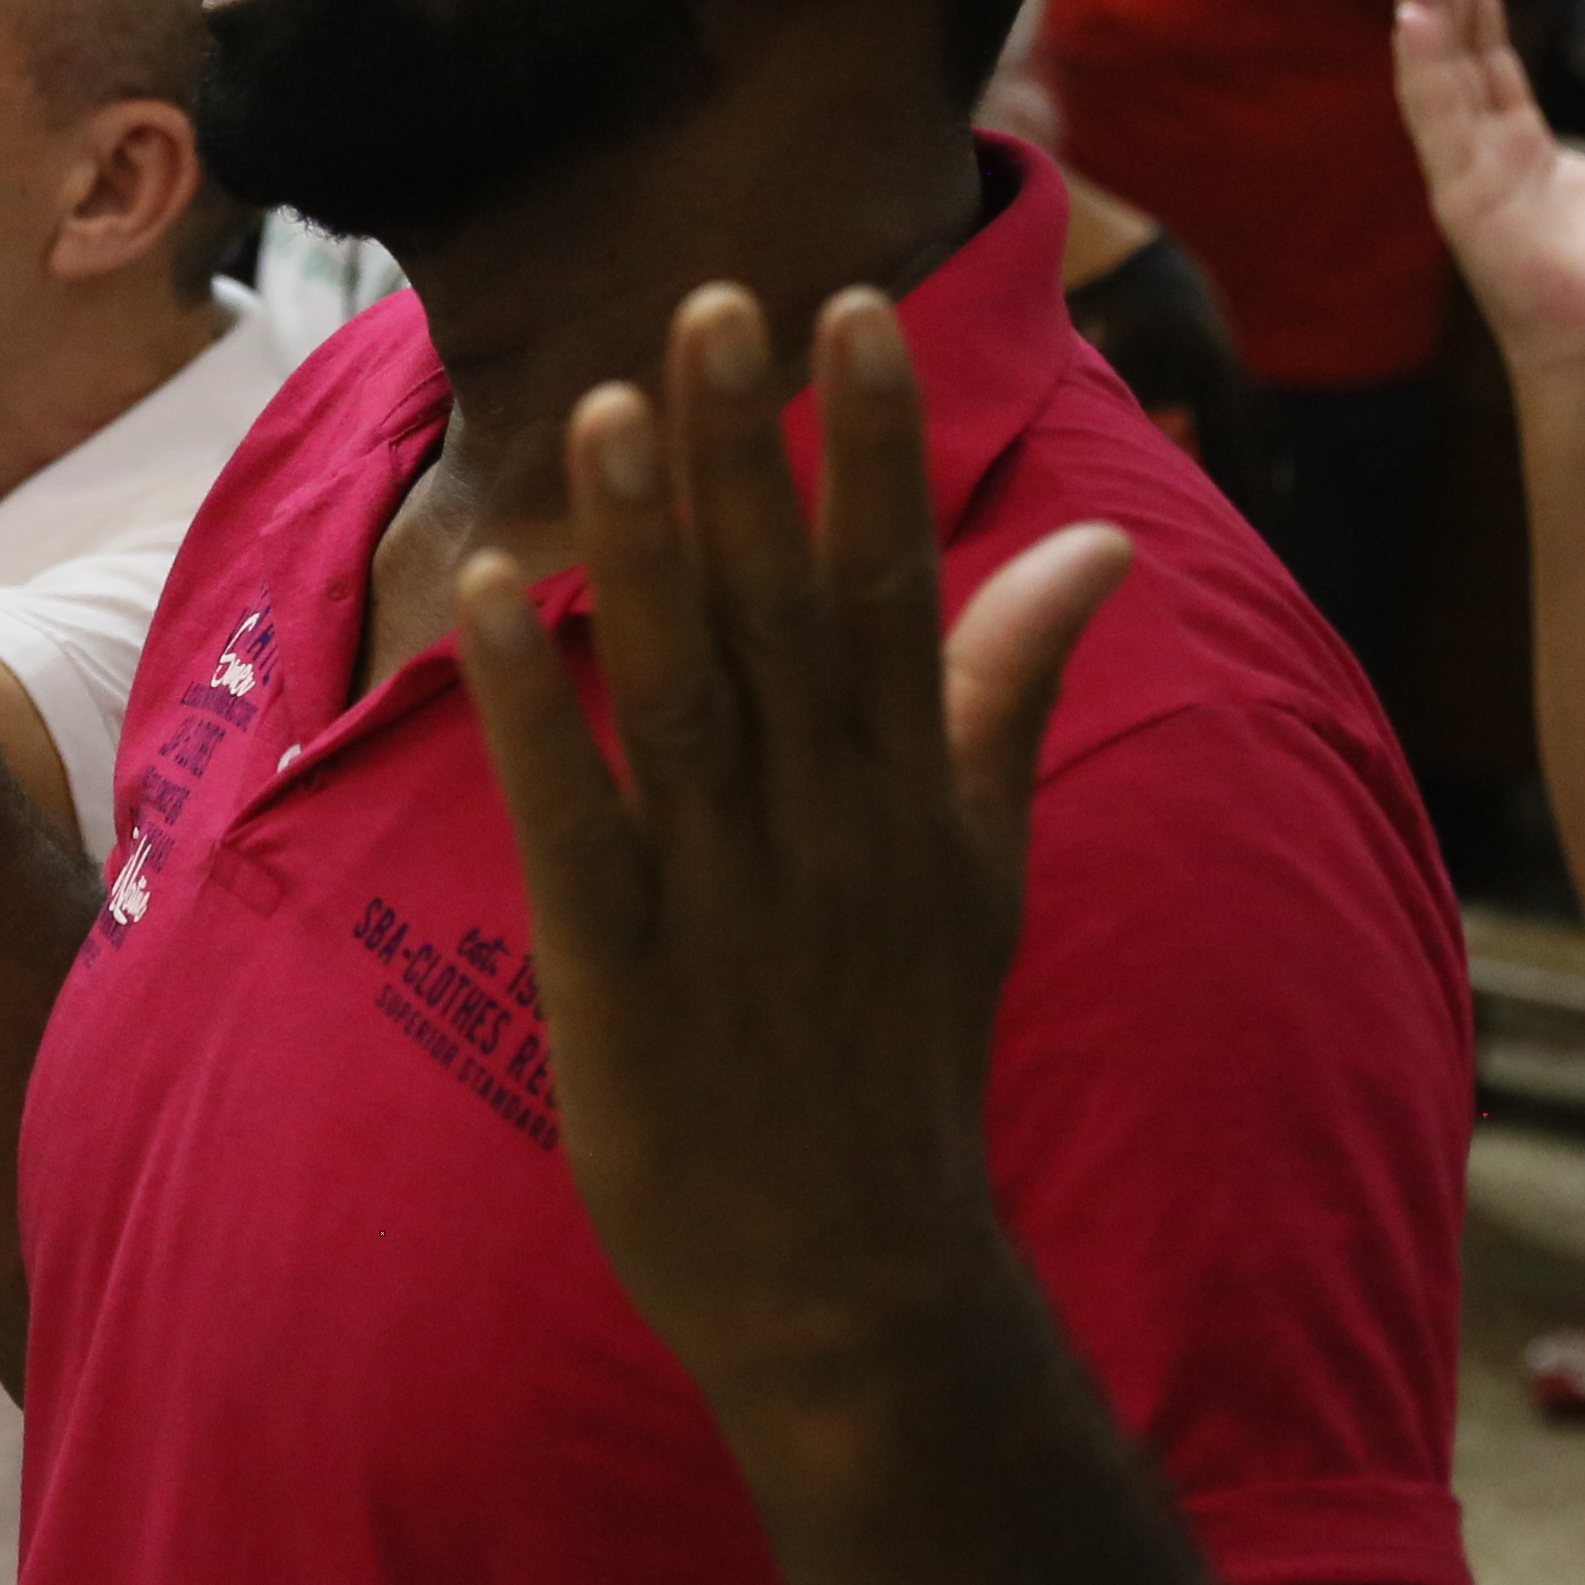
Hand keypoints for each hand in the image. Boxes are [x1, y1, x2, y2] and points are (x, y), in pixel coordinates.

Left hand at [448, 286, 1128, 1407]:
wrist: (856, 1288)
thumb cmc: (901, 1065)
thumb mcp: (984, 871)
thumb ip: (1008, 697)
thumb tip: (1093, 545)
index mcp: (910, 798)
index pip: (889, 586)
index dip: (868, 444)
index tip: (848, 305)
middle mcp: (829, 832)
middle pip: (783, 612)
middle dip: (752, 453)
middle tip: (714, 296)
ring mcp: (726, 901)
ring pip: (685, 693)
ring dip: (646, 549)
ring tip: (609, 403)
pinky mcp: (622, 976)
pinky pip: (571, 817)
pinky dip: (533, 708)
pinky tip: (491, 598)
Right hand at [1395, 0, 1584, 377]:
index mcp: (1516, 139)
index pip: (1489, 49)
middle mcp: (1479, 146)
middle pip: (1456, 48)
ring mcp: (1462, 168)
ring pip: (1436, 72)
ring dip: (1422, 9)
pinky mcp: (1456, 194)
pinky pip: (1434, 119)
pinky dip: (1422, 67)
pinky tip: (1414, 19)